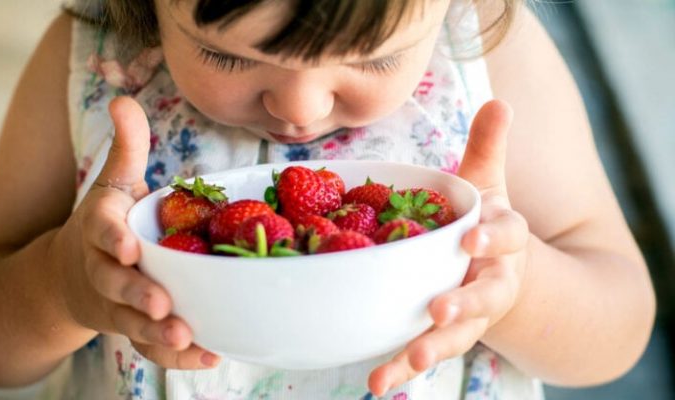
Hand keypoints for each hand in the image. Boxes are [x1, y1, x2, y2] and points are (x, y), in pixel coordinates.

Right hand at [55, 96, 219, 369]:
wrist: (69, 277)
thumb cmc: (105, 224)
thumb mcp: (112, 184)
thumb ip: (125, 147)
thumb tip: (123, 98)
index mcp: (99, 229)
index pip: (100, 230)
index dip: (112, 239)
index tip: (128, 247)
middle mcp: (102, 269)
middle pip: (114, 282)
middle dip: (136, 293)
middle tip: (163, 304)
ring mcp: (115, 304)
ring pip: (132, 322)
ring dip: (158, 333)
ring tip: (189, 337)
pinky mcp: (131, 328)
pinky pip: (150, 346)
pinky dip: (177, 356)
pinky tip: (211, 354)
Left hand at [368, 100, 528, 394]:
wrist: (505, 274)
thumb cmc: (485, 223)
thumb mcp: (489, 184)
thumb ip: (488, 147)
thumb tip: (498, 100)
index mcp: (501, 239)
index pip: (507, 234)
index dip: (492, 235)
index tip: (473, 237)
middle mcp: (490, 280)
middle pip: (483, 296)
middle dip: (462, 305)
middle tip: (438, 312)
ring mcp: (469, 313)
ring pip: (454, 335)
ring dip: (429, 348)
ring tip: (404, 365)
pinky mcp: (442, 335)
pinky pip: (421, 351)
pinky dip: (399, 369)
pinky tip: (376, 386)